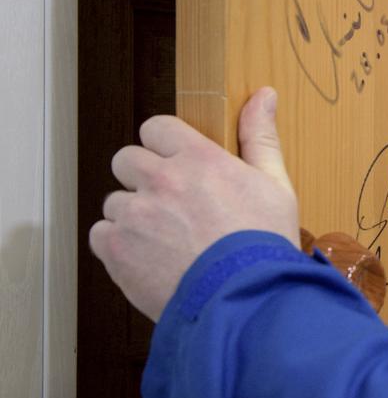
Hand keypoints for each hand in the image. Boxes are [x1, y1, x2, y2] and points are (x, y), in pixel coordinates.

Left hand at [89, 87, 300, 321]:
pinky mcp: (115, 249)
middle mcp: (160, 179)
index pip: (156, 128)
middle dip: (145, 179)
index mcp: (198, 158)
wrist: (245, 302)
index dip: (166, 147)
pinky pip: (102, 235)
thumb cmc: (264, 245)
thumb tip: (264, 95)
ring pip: (116, 202)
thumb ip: (260, 137)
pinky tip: (152, 258)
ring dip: (134, 216)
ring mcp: (134, 214)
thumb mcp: (275, 185)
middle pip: (127, 160)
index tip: (180, 167)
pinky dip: (120, 246)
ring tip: (167, 241)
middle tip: (173, 206)